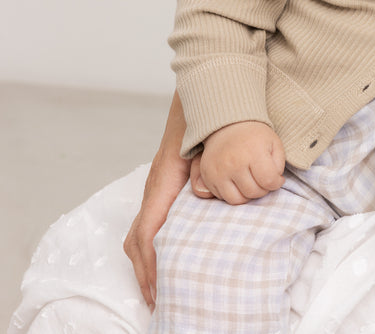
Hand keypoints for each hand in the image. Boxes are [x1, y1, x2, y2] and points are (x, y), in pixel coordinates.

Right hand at [124, 91, 190, 309]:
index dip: (151, 265)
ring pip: (139, 233)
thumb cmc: (206, 126)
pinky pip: (149, 224)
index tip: (158, 291)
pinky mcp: (164, 189)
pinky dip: (151, 247)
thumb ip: (207, 170)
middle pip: (137, 239)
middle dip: (144, 273)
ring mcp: (156, 190)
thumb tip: (201, 193)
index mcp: (163, 184)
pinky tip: (167, 258)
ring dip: (145, 263)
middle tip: (157, 301)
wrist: (202, 102)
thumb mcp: (209, 147)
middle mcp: (154, 189)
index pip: (148, 232)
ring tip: (159, 288)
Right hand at [200, 121, 285, 204]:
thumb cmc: (255, 136)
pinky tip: (237, 182)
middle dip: (263, 189)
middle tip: (262, 179)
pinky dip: (232, 194)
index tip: (276, 178)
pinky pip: (222, 197)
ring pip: (238, 200)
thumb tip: (275, 183)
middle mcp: (234, 163)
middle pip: (254, 192)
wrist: (227, 126)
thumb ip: (279, 165)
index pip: (269, 181)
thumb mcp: (274, 143)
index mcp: (253, 152)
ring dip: (247, 195)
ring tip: (251, 182)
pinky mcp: (208, 176)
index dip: (276, 183)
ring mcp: (219, 171)